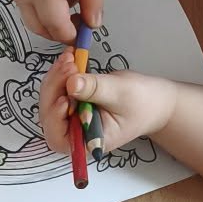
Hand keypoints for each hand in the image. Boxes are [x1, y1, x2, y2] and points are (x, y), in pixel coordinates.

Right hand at [4, 0, 103, 41]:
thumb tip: (93, 24)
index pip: (57, 27)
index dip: (73, 34)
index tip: (86, 33)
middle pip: (39, 27)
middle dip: (60, 27)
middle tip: (81, 15)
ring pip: (31, 15)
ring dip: (51, 13)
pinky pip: (25, 0)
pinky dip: (41, 0)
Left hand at [38, 50, 176, 158]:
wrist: (153, 100)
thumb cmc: (142, 104)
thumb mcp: (120, 94)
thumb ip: (95, 90)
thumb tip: (71, 84)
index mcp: (86, 143)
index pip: (59, 138)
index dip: (55, 118)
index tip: (64, 96)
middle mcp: (74, 133)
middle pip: (49, 115)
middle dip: (55, 88)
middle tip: (68, 64)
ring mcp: (70, 118)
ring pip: (50, 99)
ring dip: (56, 77)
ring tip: (70, 58)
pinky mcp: (72, 103)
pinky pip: (58, 89)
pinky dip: (61, 74)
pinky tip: (69, 58)